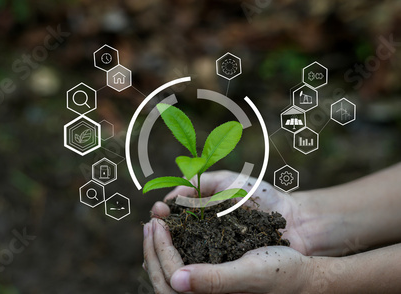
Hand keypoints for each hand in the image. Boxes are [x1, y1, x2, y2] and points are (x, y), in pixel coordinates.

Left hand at [143, 218, 313, 293]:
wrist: (303, 275)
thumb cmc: (281, 272)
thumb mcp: (249, 273)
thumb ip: (214, 280)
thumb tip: (175, 281)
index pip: (171, 278)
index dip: (160, 249)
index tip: (157, 221)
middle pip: (164, 280)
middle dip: (153, 250)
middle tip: (151, 220)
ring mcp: (206, 293)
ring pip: (170, 277)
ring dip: (159, 250)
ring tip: (156, 225)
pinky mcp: (211, 284)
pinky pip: (182, 272)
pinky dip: (171, 253)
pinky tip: (171, 235)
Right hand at [151, 170, 314, 254]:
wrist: (295, 219)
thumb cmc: (262, 196)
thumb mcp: (227, 180)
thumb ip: (199, 182)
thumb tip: (170, 196)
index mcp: (202, 212)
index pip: (174, 216)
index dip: (163, 214)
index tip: (158, 210)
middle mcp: (204, 232)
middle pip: (173, 236)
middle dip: (161, 231)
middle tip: (155, 224)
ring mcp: (214, 251)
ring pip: (183, 255)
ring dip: (168, 250)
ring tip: (159, 243)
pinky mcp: (226, 267)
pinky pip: (203, 268)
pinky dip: (188, 266)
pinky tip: (177, 265)